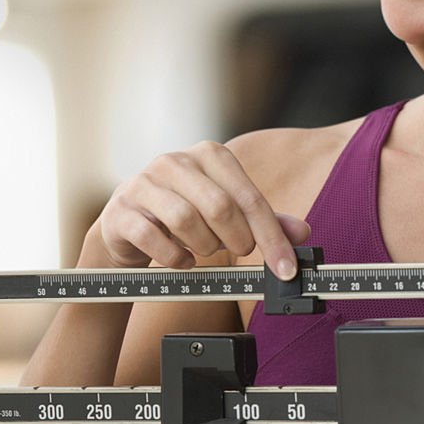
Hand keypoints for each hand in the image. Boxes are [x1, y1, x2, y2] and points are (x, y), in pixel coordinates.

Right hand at [90, 142, 310, 278]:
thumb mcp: (228, 213)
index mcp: (210, 155)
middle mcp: (175, 161)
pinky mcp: (121, 210)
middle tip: (240, 251)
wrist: (128, 225)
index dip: (272, 237)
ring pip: (186, 220)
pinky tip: (182, 259)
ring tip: (206, 249)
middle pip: (220, 207)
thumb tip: (301, 233)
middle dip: (237, 240)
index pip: (250, 198)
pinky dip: (175, 257)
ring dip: (204, 246)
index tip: (285, 268)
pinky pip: (153, 238)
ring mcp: (144, 184)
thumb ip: (264, 221)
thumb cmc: (187, 215)